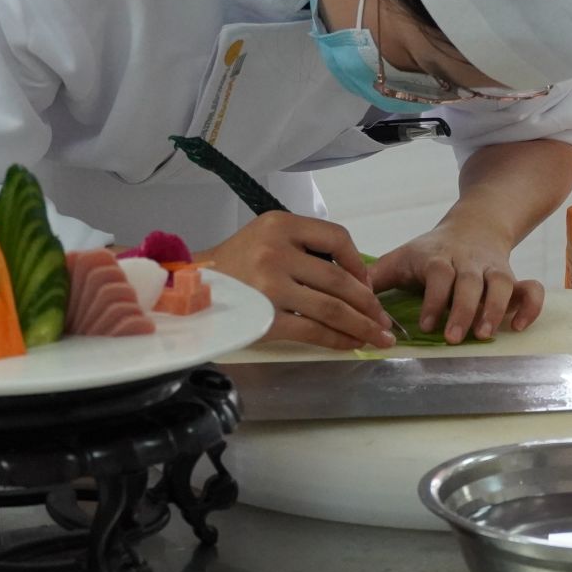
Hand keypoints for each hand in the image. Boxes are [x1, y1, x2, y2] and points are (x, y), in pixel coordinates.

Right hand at [202, 212, 395, 350]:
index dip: (359, 263)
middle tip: (384, 319)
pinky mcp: (264, 317)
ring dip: (362, 325)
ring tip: (379, 336)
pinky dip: (338, 340)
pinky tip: (351, 345)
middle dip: (368, 303)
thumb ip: (304, 248)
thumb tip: (355, 279)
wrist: (188, 289)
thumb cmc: (234, 266)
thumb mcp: (265, 237)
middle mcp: (277, 252)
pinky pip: (312, 330)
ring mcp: (270, 286)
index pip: (336, 237)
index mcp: (281, 225)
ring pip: (331, 308)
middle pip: (339, 279)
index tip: (369, 284)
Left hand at [368, 225, 544, 343]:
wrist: (475, 224)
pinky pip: (530, 288)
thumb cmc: (431, 251)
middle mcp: (468, 261)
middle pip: (470, 280)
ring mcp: (493, 269)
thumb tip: (350, 295)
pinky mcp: (513, 277)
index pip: (438, 274)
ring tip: (484, 335)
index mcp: (438, 257)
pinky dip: (530, 306)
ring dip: (495, 309)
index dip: (433, 299)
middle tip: (453, 338)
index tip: (425, 325)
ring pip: (501, 283)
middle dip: (462, 309)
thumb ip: (376, 276)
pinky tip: (518, 326)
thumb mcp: (402, 257)